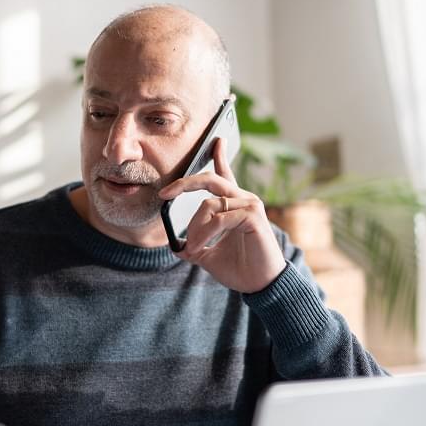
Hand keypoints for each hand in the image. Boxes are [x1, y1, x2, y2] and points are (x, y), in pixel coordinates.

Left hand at [159, 138, 285, 292]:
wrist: (260, 285)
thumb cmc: (240, 268)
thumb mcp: (208, 256)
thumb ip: (193, 245)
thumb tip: (174, 245)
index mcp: (234, 205)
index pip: (225, 175)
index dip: (219, 156)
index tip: (215, 140)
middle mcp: (244, 199)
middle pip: (210, 180)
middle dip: (184, 184)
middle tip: (165, 194)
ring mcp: (250, 205)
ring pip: (208, 204)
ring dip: (194, 229)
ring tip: (193, 250)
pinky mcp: (253, 216)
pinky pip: (219, 218)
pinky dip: (204, 233)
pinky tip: (200, 248)